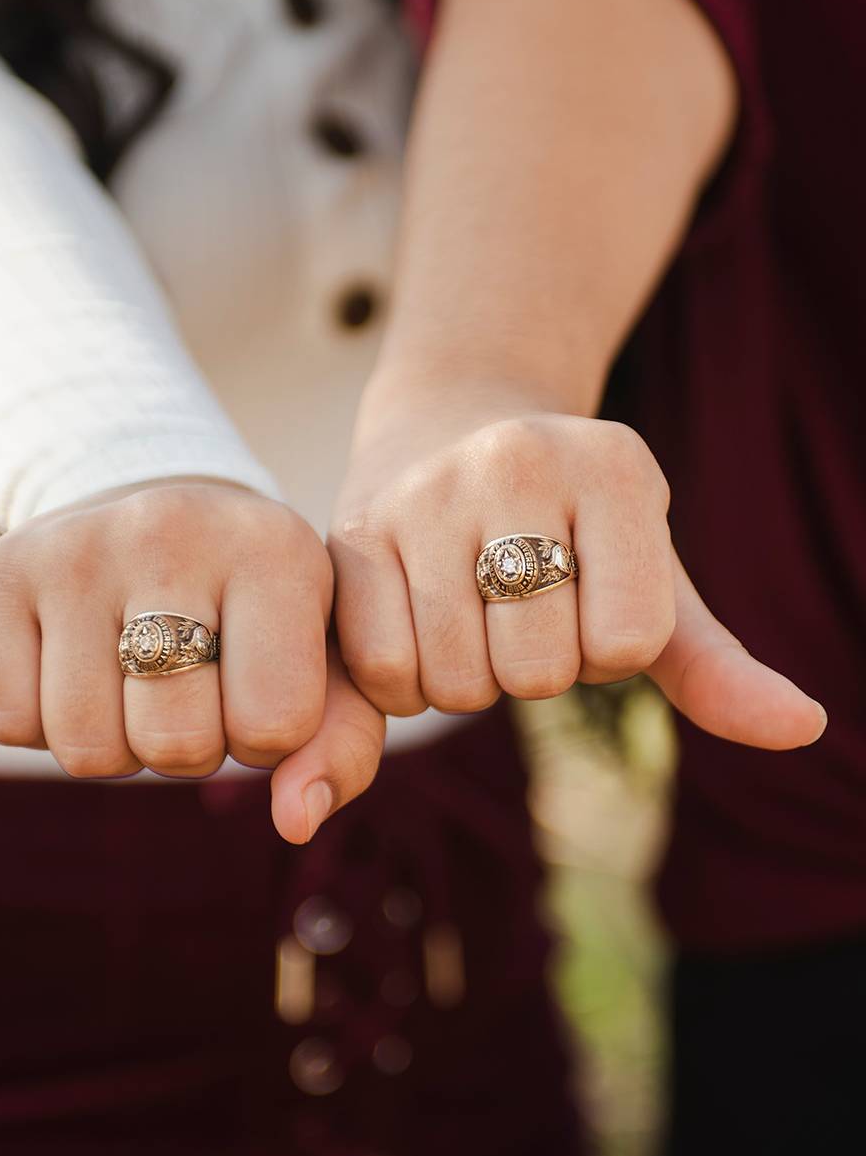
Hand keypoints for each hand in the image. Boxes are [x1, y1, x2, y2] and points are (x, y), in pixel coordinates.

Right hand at [0, 479, 383, 839]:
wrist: (164, 514)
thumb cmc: (261, 614)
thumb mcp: (327, 662)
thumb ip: (342, 748)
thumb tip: (295, 822)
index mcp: (275, 548)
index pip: (275, 726)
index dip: (267, 736)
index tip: (258, 682)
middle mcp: (170, 529)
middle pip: (175, 745)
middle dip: (191, 747)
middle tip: (193, 683)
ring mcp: (76, 546)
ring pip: (85, 750)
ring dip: (118, 745)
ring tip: (139, 678)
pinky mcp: (1, 570)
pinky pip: (10, 725)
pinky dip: (45, 725)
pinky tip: (79, 664)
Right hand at [330, 390, 825, 749]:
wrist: (445, 427)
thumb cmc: (568, 526)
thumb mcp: (649, 576)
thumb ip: (714, 662)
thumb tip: (803, 728)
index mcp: (615, 467)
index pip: (628, 643)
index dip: (605, 648)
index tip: (583, 597)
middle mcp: (517, 461)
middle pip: (540, 671)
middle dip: (534, 668)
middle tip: (518, 610)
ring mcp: (425, 492)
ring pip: (459, 682)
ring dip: (470, 680)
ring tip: (468, 615)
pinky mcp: (350, 533)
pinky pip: (385, 670)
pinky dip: (406, 683)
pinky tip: (416, 629)